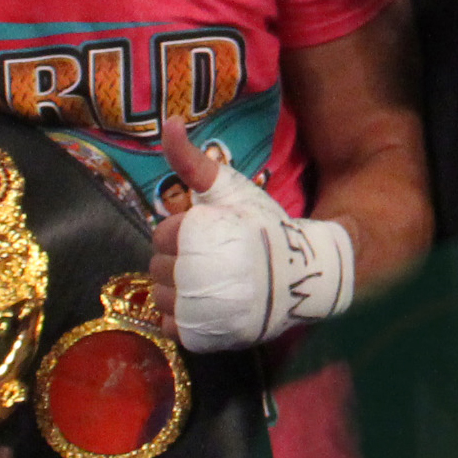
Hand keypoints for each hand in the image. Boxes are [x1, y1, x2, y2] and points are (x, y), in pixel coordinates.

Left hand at [150, 115, 354, 351]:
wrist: (300, 274)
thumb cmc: (261, 226)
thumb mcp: (227, 188)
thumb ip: (190, 159)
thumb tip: (168, 122)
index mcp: (194, 234)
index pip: (161, 237)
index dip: (182, 234)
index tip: (210, 235)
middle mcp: (193, 273)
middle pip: (157, 268)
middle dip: (178, 261)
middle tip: (212, 257)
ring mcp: (198, 308)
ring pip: (160, 297)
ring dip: (177, 290)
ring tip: (209, 281)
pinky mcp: (203, 336)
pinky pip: (169, 326)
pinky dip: (181, 317)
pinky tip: (205, 304)